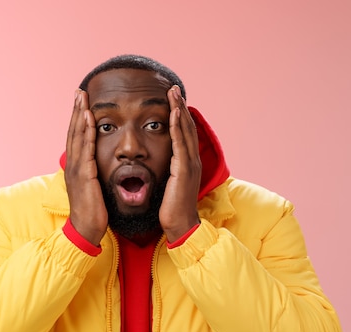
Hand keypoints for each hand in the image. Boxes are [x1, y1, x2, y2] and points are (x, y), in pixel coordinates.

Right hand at [64, 90, 107, 245]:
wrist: (86, 231)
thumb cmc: (93, 213)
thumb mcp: (93, 189)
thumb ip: (94, 175)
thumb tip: (99, 168)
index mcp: (76, 168)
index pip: (77, 138)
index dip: (78, 119)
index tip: (81, 102)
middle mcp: (73, 165)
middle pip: (73, 132)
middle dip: (76, 111)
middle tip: (79, 91)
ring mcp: (76, 169)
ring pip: (77, 137)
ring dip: (79, 115)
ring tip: (82, 98)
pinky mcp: (83, 175)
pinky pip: (85, 148)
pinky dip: (86, 132)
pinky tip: (89, 119)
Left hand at [160, 85, 201, 241]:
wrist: (180, 226)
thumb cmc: (171, 209)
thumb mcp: (168, 184)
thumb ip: (167, 171)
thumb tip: (159, 164)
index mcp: (187, 163)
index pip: (184, 133)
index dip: (179, 115)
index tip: (172, 99)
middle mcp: (191, 160)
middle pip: (187, 127)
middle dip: (181, 106)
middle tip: (174, 88)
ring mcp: (189, 164)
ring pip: (185, 131)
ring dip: (180, 109)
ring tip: (174, 93)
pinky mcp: (184, 170)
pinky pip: (181, 143)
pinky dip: (178, 126)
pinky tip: (175, 112)